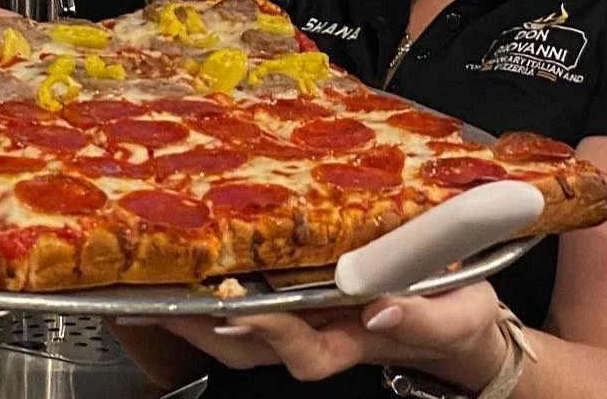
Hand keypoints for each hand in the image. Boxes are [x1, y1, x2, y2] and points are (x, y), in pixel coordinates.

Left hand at [111, 281, 507, 387]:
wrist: (459, 324)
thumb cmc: (457, 317)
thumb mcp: (458, 316)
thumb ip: (423, 317)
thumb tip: (381, 310)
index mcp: (349, 344)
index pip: (299, 347)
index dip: (269, 330)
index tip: (243, 308)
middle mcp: (314, 335)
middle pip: (244, 344)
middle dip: (199, 325)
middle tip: (159, 297)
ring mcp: (300, 316)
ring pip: (234, 325)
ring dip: (192, 307)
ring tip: (147, 282)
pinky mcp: (295, 293)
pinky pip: (246, 294)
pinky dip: (211, 283)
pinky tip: (182, 259)